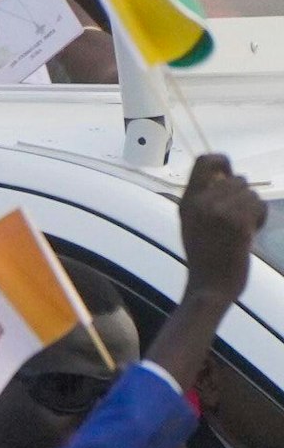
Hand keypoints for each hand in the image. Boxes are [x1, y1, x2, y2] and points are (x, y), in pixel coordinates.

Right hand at [180, 154, 266, 306]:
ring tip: (244, 227)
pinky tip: (251, 232)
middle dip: (244, 195)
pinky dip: (260, 217)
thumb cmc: (204, 256)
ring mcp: (220, 212)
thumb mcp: (192, 223)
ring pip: (251, 193)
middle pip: (236, 179)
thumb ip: (204, 199)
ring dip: (253, 208)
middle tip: (239, 217)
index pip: (204, 162)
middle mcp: (202, 202)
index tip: (228, 173)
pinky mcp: (239, 224)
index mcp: (187, 201)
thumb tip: (228, 178)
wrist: (209, 286)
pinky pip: (259, 206)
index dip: (222, 161)